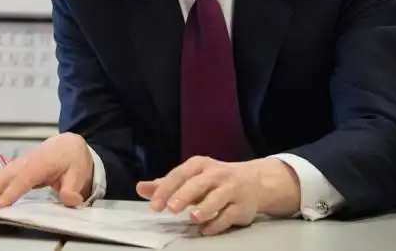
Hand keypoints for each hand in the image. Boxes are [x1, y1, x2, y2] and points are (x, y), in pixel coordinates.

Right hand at [0, 133, 93, 211]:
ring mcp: (13, 167)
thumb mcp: (79, 171)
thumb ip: (73, 187)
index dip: (6, 197)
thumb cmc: (72, 158)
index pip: (20, 183)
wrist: (68, 144)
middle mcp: (21, 165)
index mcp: (38, 165)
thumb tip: (70, 199)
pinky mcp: (10, 172)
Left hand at [137, 156, 299, 235]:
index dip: (166, 189)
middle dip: (184, 195)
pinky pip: (229, 215)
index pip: (180, 174)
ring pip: (218, 198)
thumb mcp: (190, 178)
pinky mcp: (243, 206)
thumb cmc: (214, 180)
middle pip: (199, 183)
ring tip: (192, 217)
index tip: (154, 205)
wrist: (255, 181)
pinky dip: (217, 223)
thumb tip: (140, 188)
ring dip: (205, 207)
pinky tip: (205, 230)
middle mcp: (217, 174)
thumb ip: (166, 185)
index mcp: (200, 165)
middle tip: (170, 208)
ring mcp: (232, 189)